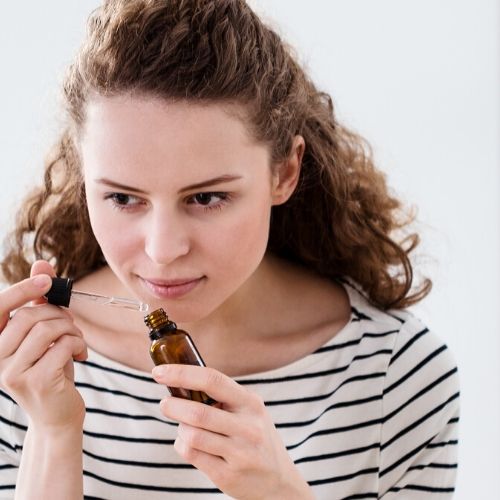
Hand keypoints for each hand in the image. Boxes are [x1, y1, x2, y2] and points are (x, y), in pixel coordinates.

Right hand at [0, 260, 86, 432]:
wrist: (57, 416)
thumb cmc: (50, 370)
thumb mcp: (43, 336)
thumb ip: (39, 303)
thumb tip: (43, 263)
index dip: (22, 289)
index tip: (47, 280)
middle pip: (31, 316)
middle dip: (60, 315)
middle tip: (72, 326)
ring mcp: (13, 373)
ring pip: (48, 329)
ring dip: (72, 330)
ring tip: (77, 341)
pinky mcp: (36, 382)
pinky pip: (63, 346)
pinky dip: (79, 344)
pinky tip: (81, 355)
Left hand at [152, 364, 312, 499]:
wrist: (279, 481)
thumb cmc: (255, 437)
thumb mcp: (249, 411)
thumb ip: (223, 397)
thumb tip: (182, 379)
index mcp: (251, 403)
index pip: (213, 381)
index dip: (183, 374)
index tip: (159, 373)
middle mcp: (248, 427)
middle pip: (198, 413)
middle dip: (173, 406)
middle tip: (165, 403)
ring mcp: (240, 453)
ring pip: (192, 436)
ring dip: (180, 429)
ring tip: (183, 426)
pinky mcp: (228, 476)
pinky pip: (192, 455)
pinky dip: (182, 445)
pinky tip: (189, 443)